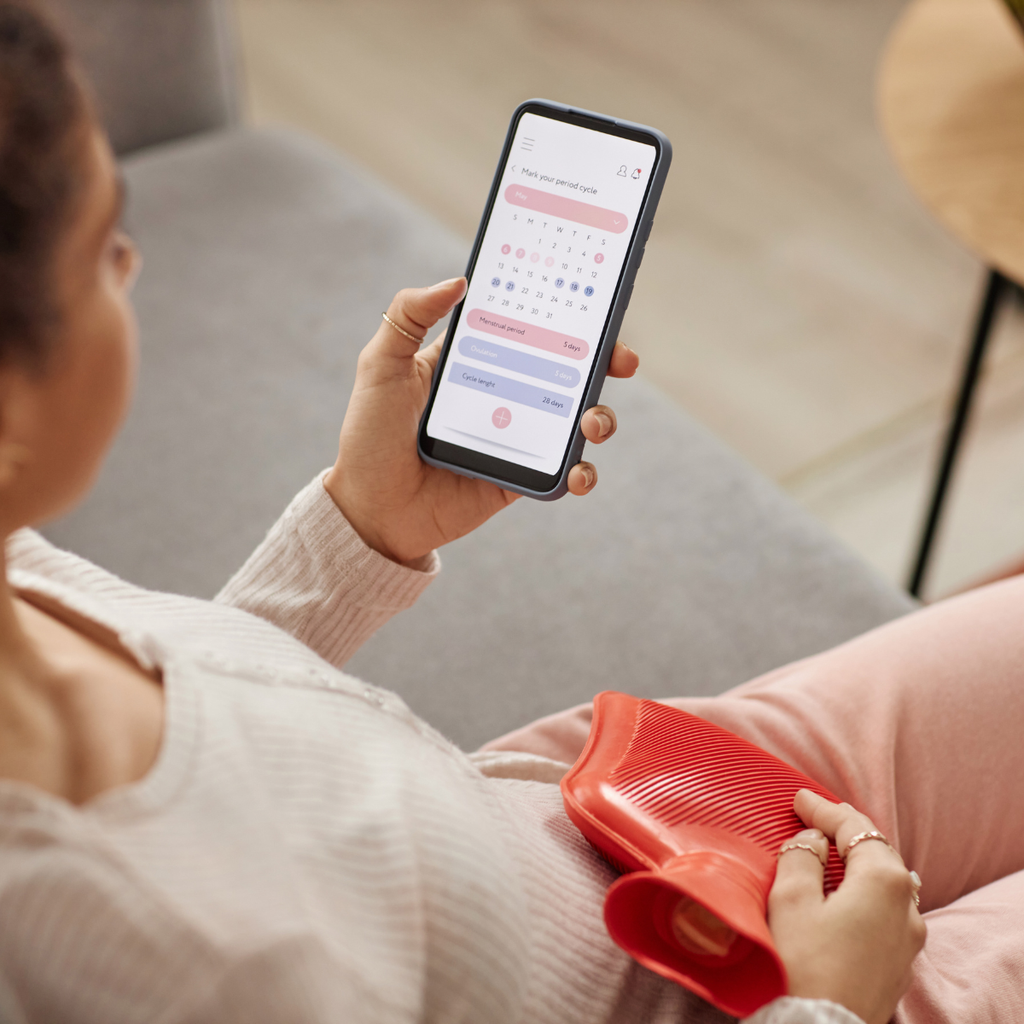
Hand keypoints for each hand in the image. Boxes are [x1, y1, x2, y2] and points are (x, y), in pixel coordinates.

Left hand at [323, 277, 638, 564]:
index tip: (592, 301)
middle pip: (565, 370)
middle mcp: (502, 395)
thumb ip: (408, 316)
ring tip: (591, 421)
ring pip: (573, 419)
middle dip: (602, 361)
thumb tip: (458, 280)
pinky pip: (562, 472)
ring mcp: (515, 438)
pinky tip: (577, 472)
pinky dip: (582, 472)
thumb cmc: (369, 438)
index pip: (528, 328)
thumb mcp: (380, 367)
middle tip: (622, 358)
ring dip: (599, 415)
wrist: (370, 512)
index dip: (562, 315)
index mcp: (474, 361)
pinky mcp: (519, 479)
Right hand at [767, 790, 925, 1023]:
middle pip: (878, 852)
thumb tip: (813, 841)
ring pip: (888, 882)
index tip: (799, 799)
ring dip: (859, 861)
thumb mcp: (791, 901)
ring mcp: (909, 938)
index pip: (855, 829)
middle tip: (816, 816)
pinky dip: (866, 889)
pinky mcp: (900, 963)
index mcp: (883, 881)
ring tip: (832, 848)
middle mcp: (907, 906)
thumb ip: (802, 858)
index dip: (824, 810)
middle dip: (846, 831)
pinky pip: (887, 909)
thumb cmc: (803, 964)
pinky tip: (847, 891)